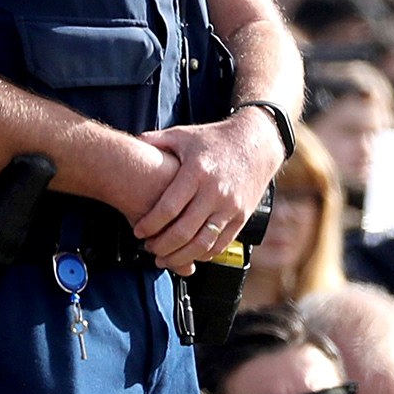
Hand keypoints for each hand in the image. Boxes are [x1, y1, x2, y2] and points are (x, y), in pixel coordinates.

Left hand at [131, 115, 278, 272]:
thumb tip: (135, 143)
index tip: (138, 231)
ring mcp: (230, 207)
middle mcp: (215, 192)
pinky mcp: (242, 217)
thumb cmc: (216, 139)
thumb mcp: (185, 135)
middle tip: (148, 248)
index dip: (150, 224)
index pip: (168, 208)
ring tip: (164, 259)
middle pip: (183, 231)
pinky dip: (203, 255)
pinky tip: (189, 255)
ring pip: (202, 244)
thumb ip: (158, 140)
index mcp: (197, 172)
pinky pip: (220, 244)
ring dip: (180, 257)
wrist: (258, 142)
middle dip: (161, 246)